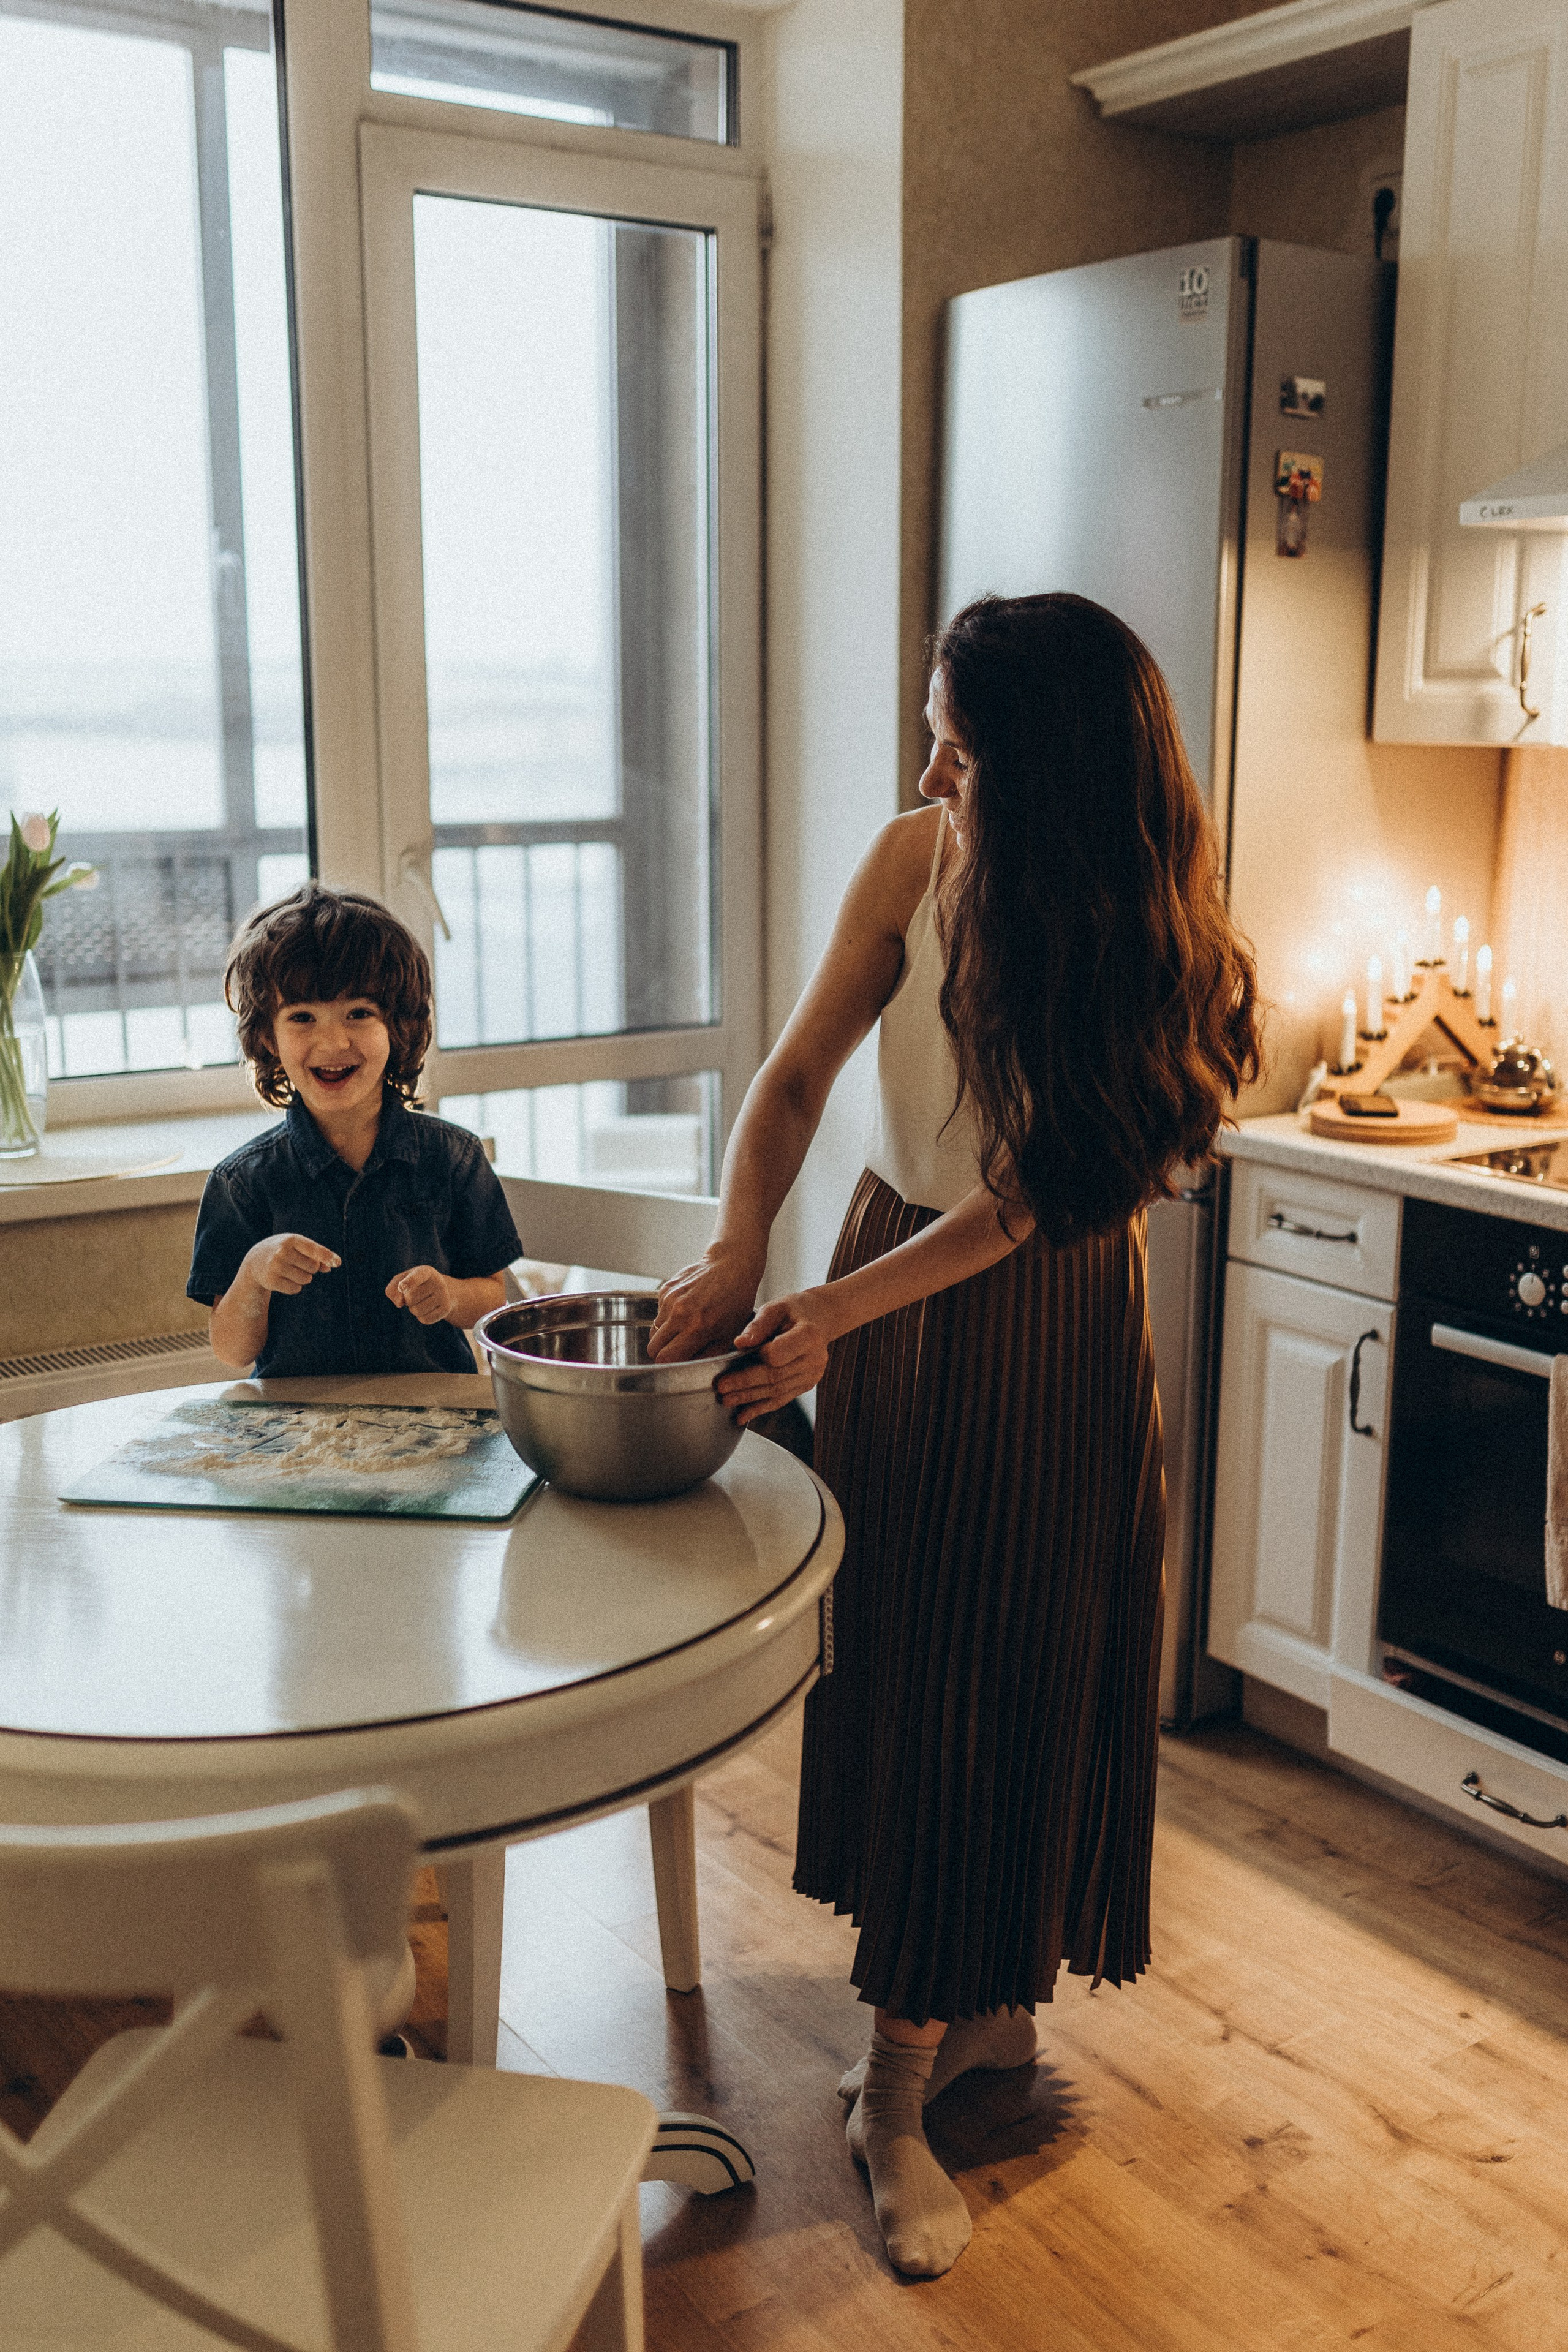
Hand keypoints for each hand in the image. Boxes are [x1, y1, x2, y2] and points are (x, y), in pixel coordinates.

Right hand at [243, 1233, 339, 1296]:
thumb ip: (315, 1255)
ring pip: (306, 1279)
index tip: (337, 1263)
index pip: (313, 1249)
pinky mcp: (271, 1281)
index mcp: (291, 1240)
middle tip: (297, 1264)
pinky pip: (296, 1289)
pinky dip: (294, 1287)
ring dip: (303, 1278)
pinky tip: (284, 1279)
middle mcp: (282, 1252)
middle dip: (310, 1268)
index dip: (327, 1256)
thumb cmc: (284, 1251)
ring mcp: (276, 1266)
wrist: (256, 1261)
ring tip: (290, 1271)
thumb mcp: (297, 1248)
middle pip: (313, 1267)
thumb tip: (331, 1266)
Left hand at [387, 1265, 454, 1324]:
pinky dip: (421, 1317)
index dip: (409, 1282)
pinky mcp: (446, 1308)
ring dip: (414, 1309)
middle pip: (410, 1298)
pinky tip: (427, 1309)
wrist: (439, 1291)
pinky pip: (425, 1319)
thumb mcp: (401, 1281)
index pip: (417, 1277)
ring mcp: (444, 1295)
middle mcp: (438, 1282)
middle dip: (407, 1300)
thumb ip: (393, 1289)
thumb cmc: (414, 1284)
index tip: (402, 1286)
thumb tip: (399, 1303)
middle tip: (415, 1295)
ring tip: (421, 1302)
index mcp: (426, 1271)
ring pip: (417, 1311)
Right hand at [648, 1242, 763, 1361]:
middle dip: (662, 1353)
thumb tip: (689, 1367)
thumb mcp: (729, 1334)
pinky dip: (667, 1317)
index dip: (669, 1365)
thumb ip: (707, 1355)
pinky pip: (657, 1313)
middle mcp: (679, 1313)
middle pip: (652, 1347)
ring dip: (664, 1335)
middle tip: (677, 1350)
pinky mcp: (665, 1289)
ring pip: (653, 1330)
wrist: (730, 1265)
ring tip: (684, 1328)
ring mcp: (669, 1299)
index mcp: (696, 1327)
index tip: (677, 1363)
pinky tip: (684, 1311)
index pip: (665, 1358)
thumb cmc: (735, 1300)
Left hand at [716, 1289, 833, 1425]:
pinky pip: (781, 1399)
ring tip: (727, 1401)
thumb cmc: (795, 1310)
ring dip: (749, 1399)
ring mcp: (811, 1376)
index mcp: (809, 1336)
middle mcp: (814, 1360)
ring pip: (776, 1391)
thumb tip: (740, 1343)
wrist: (819, 1319)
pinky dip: (760, 1408)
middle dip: (745, 1383)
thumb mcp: (776, 1307)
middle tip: (721, 1387)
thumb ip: (758, 1325)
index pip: (779, 1354)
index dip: (758, 1356)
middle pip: (775, 1376)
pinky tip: (743, 1415)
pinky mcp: (805, 1385)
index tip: (737, 1353)